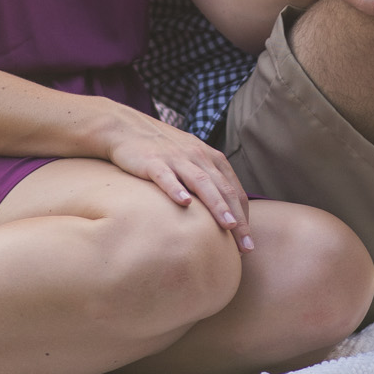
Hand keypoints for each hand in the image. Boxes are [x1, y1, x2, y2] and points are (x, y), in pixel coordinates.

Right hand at [100, 106, 255, 250]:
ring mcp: (175, 158)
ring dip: (216, 204)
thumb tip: (221, 213)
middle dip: (237, 218)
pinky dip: (176, 189)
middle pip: (223, 188)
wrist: (126, 127)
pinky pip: (166, 176)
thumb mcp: (190, 158)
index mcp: (209, 157)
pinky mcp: (152, 161)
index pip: (233, 188)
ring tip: (228, 225)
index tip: (248, 240)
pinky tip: (184, 203)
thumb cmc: (161, 149)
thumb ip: (206, 179)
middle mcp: (197, 155)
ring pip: (201, 182)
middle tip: (247, 246)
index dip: (243, 215)